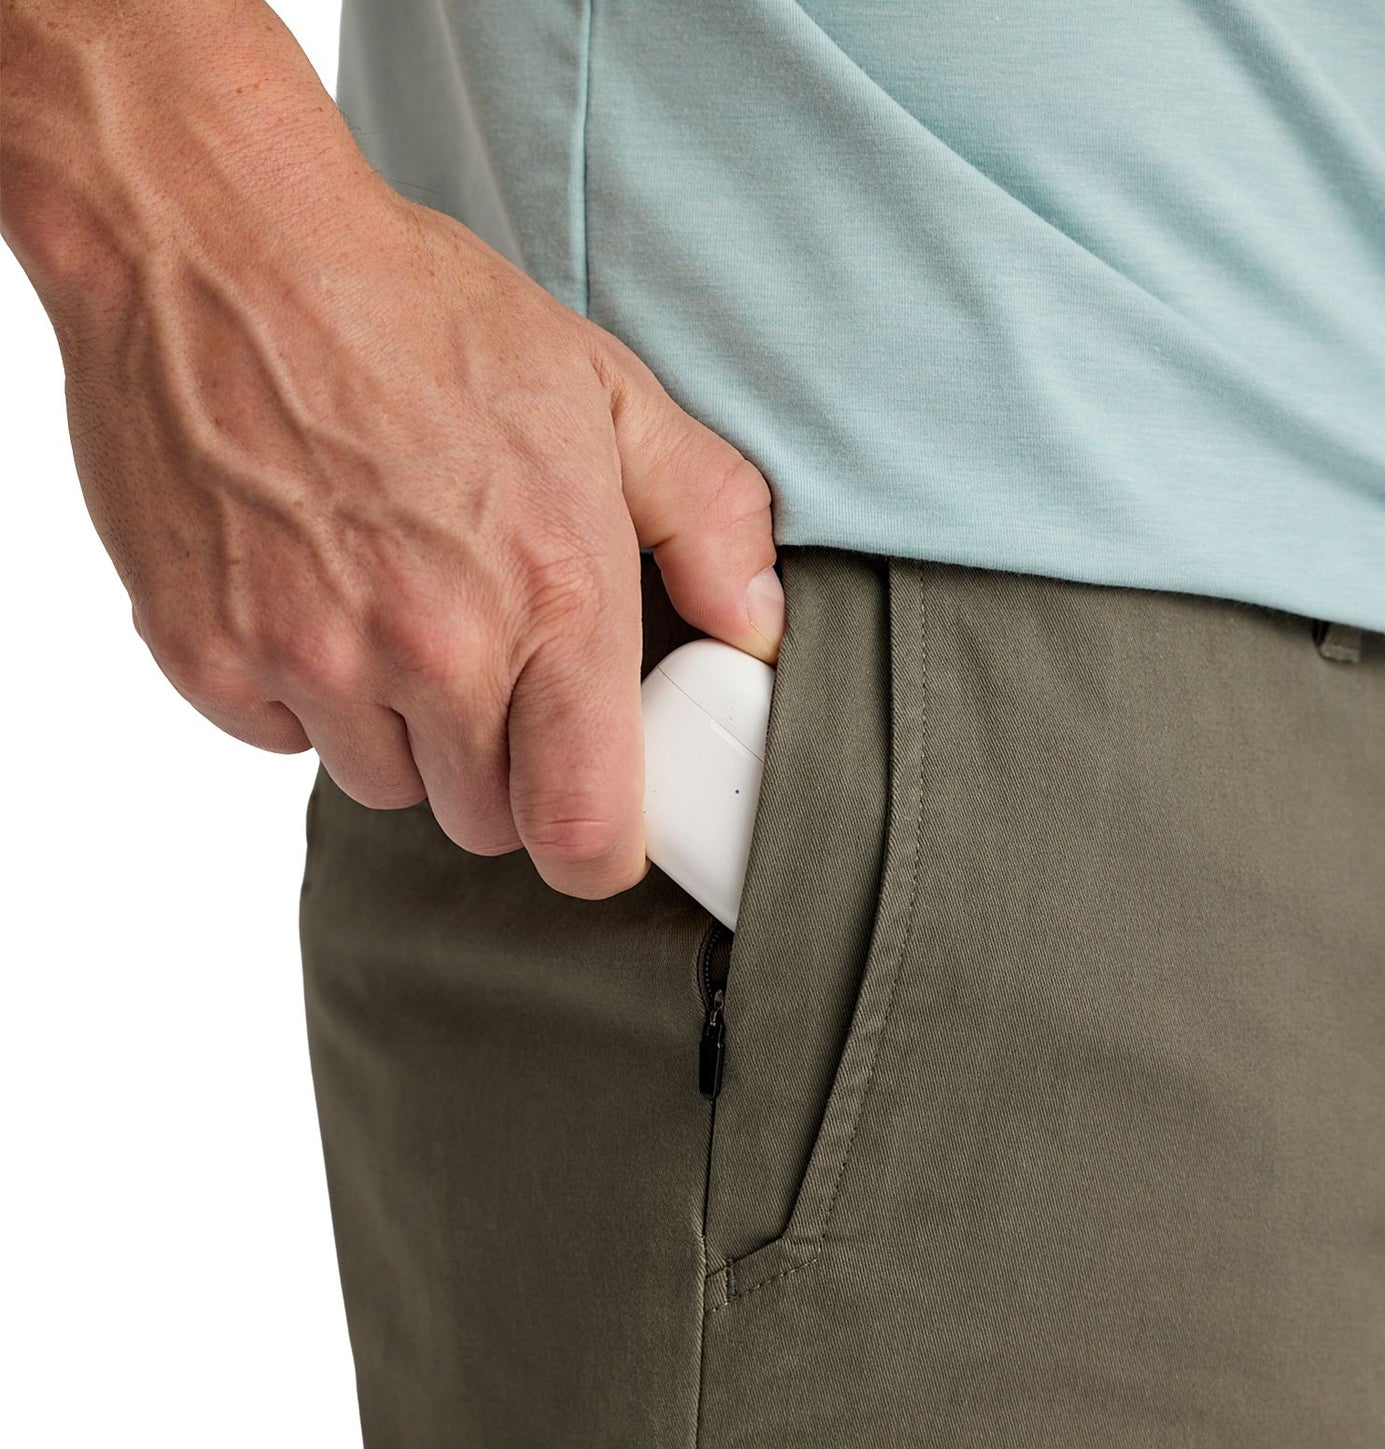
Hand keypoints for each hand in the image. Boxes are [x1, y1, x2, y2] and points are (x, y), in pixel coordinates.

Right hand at [1, 0, 785, 898]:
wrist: (218, 242)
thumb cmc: (416, 311)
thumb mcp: (605, 391)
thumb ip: (707, 519)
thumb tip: (758, 629)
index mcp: (551, 598)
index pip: (582, 831)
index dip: (595, 850)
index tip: (592, 825)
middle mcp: (431, 648)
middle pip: (483, 820)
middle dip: (499, 767)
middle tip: (487, 658)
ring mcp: (310, 656)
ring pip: (383, 784)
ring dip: (399, 730)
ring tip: (390, 604)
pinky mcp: (208, 652)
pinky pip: (283, 737)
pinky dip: (300, 692)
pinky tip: (308, 590)